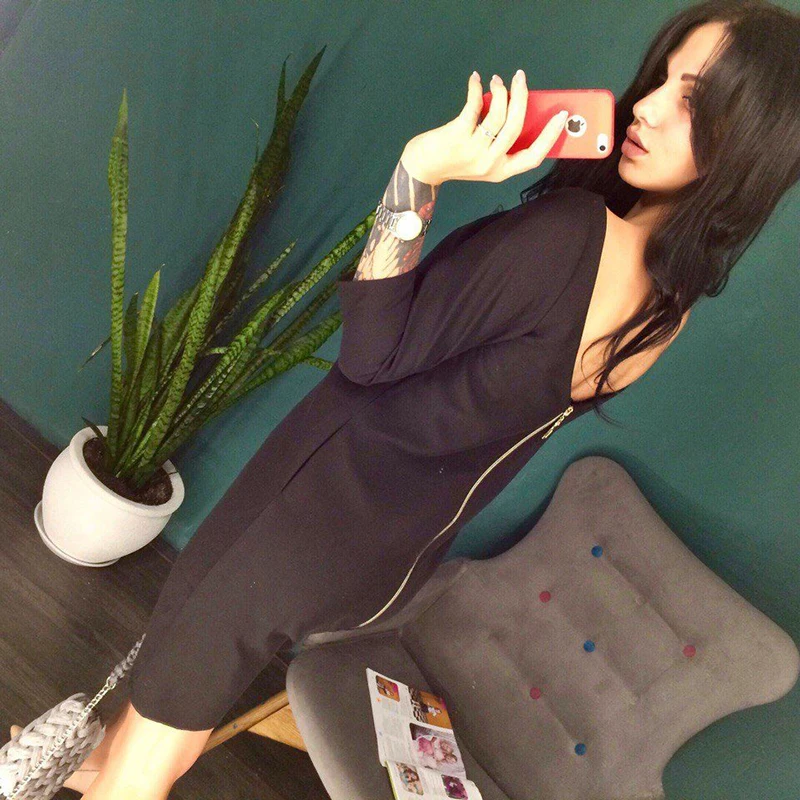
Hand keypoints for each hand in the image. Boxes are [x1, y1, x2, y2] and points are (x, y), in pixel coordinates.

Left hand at [401, 70, 568, 184]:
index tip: (562, 115)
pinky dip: (476, 88)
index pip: (533, 157)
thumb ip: (501, 144)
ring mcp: (474, 151)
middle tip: (521, 78)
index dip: (550, 137)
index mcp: (501, 172)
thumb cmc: (455, 160)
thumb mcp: (483, 160)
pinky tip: (475, 79)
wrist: (423, 168)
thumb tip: (518, 108)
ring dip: (501, 91)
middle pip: (516, 128)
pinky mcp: (458, 136)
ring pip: (498, 115)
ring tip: (498, 79)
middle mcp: (490, 163)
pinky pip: (474, 106)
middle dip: (523, 98)